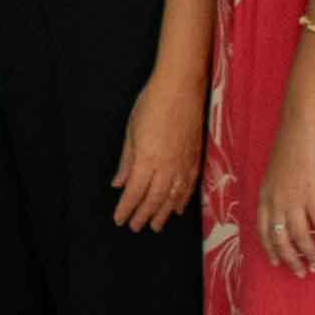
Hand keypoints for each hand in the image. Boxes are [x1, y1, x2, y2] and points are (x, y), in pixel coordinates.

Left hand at [110, 60, 205, 231]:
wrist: (182, 87)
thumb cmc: (152, 103)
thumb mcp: (131, 131)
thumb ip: (126, 161)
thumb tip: (119, 183)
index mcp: (146, 160)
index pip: (134, 193)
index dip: (126, 209)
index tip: (119, 219)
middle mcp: (166, 167)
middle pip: (153, 200)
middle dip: (143, 216)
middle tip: (136, 227)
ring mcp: (183, 164)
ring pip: (172, 198)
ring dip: (163, 213)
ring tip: (156, 226)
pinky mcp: (195, 158)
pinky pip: (188, 186)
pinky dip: (181, 200)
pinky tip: (177, 208)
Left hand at [253, 88, 314, 275]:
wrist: (299, 128)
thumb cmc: (290, 146)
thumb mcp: (275, 173)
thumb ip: (278, 191)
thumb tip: (287, 206)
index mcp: (265, 196)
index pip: (263, 230)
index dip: (270, 248)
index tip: (276, 261)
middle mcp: (275, 201)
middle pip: (280, 239)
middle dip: (290, 258)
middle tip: (300, 271)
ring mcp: (293, 198)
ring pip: (299, 236)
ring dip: (309, 253)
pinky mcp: (312, 194)